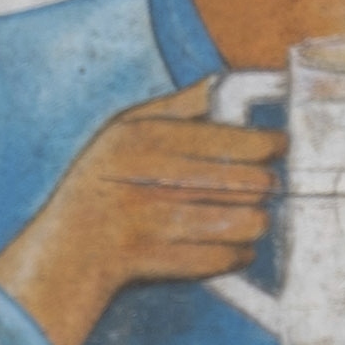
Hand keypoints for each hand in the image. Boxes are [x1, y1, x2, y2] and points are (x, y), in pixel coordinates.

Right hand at [0, 74, 283, 344]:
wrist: (66, 250)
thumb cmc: (100, 183)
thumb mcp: (124, 129)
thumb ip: (176, 106)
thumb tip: (220, 82)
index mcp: (146, 138)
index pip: (235, 139)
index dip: (268, 144)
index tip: (278, 146)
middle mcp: (152, 179)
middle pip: (249, 182)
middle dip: (264, 185)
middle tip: (263, 185)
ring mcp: (157, 224)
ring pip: (245, 223)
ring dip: (254, 221)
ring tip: (249, 216)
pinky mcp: (164, 262)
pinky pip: (226, 258)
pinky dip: (236, 254)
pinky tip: (231, 245)